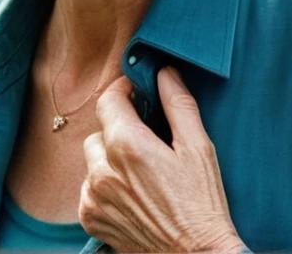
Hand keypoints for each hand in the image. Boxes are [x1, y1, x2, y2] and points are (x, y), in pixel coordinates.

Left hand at [79, 66, 244, 252]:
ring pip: (92, 159)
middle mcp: (103, 170)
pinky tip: (132, 192)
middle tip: (147, 137)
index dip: (123, 90)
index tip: (137, 91)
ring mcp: (93, 197)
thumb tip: (165, 72)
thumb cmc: (202, 204)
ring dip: (110, 156)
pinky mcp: (91, 219)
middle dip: (120, 126)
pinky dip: (104, 184)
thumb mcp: (198, 147)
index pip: (108, 99)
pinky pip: (88, 187)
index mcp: (128, 145)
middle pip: (100, 128)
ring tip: (141, 170)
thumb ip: (178, 103)